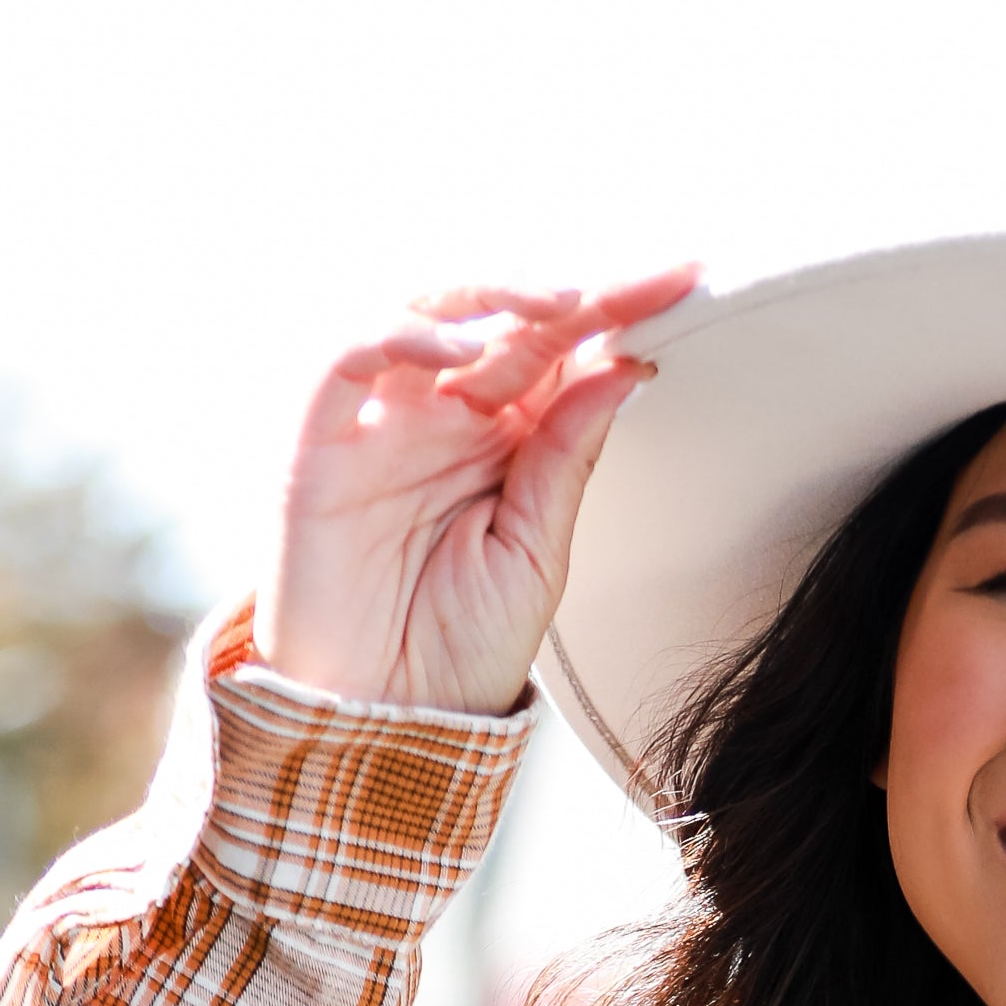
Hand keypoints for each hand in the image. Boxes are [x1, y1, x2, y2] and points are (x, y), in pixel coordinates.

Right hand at [255, 266, 699, 717]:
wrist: (380, 722)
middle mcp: (445, 416)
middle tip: (640, 283)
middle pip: (507, 322)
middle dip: (575, 293)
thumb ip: (568, 460)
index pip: (564, 356)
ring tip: (560, 307)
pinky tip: (466, 354)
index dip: (618, 313)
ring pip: (428, 312)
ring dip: (493, 296)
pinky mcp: (319, 438)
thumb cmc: (455, 650)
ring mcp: (383, 420)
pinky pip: (350, 357)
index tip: (686, 284)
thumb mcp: (535, 553)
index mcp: (505, 442)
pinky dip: (402, 336)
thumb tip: (626, 368)